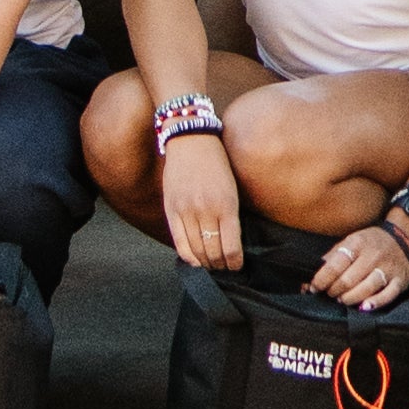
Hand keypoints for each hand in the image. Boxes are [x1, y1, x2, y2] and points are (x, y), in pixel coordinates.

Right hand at [157, 119, 244, 269]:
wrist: (191, 140)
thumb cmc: (217, 163)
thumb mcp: (232, 187)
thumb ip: (231, 215)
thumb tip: (233, 244)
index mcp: (227, 204)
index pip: (231, 248)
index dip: (235, 263)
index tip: (237, 266)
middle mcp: (206, 210)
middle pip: (213, 252)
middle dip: (221, 265)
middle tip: (224, 267)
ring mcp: (186, 210)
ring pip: (196, 251)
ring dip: (205, 263)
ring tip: (211, 264)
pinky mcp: (171, 209)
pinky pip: (179, 242)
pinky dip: (188, 256)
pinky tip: (195, 259)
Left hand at [311, 217, 408, 311]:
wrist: (405, 237)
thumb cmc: (372, 242)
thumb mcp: (351, 241)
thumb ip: (333, 257)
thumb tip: (313, 277)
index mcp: (358, 243)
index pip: (335, 264)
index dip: (322, 279)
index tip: (314, 287)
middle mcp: (373, 255)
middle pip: (349, 280)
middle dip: (335, 291)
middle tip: (331, 294)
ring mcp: (388, 268)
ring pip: (366, 289)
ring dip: (350, 298)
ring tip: (343, 299)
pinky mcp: (400, 280)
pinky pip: (387, 295)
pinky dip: (374, 303)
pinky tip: (364, 307)